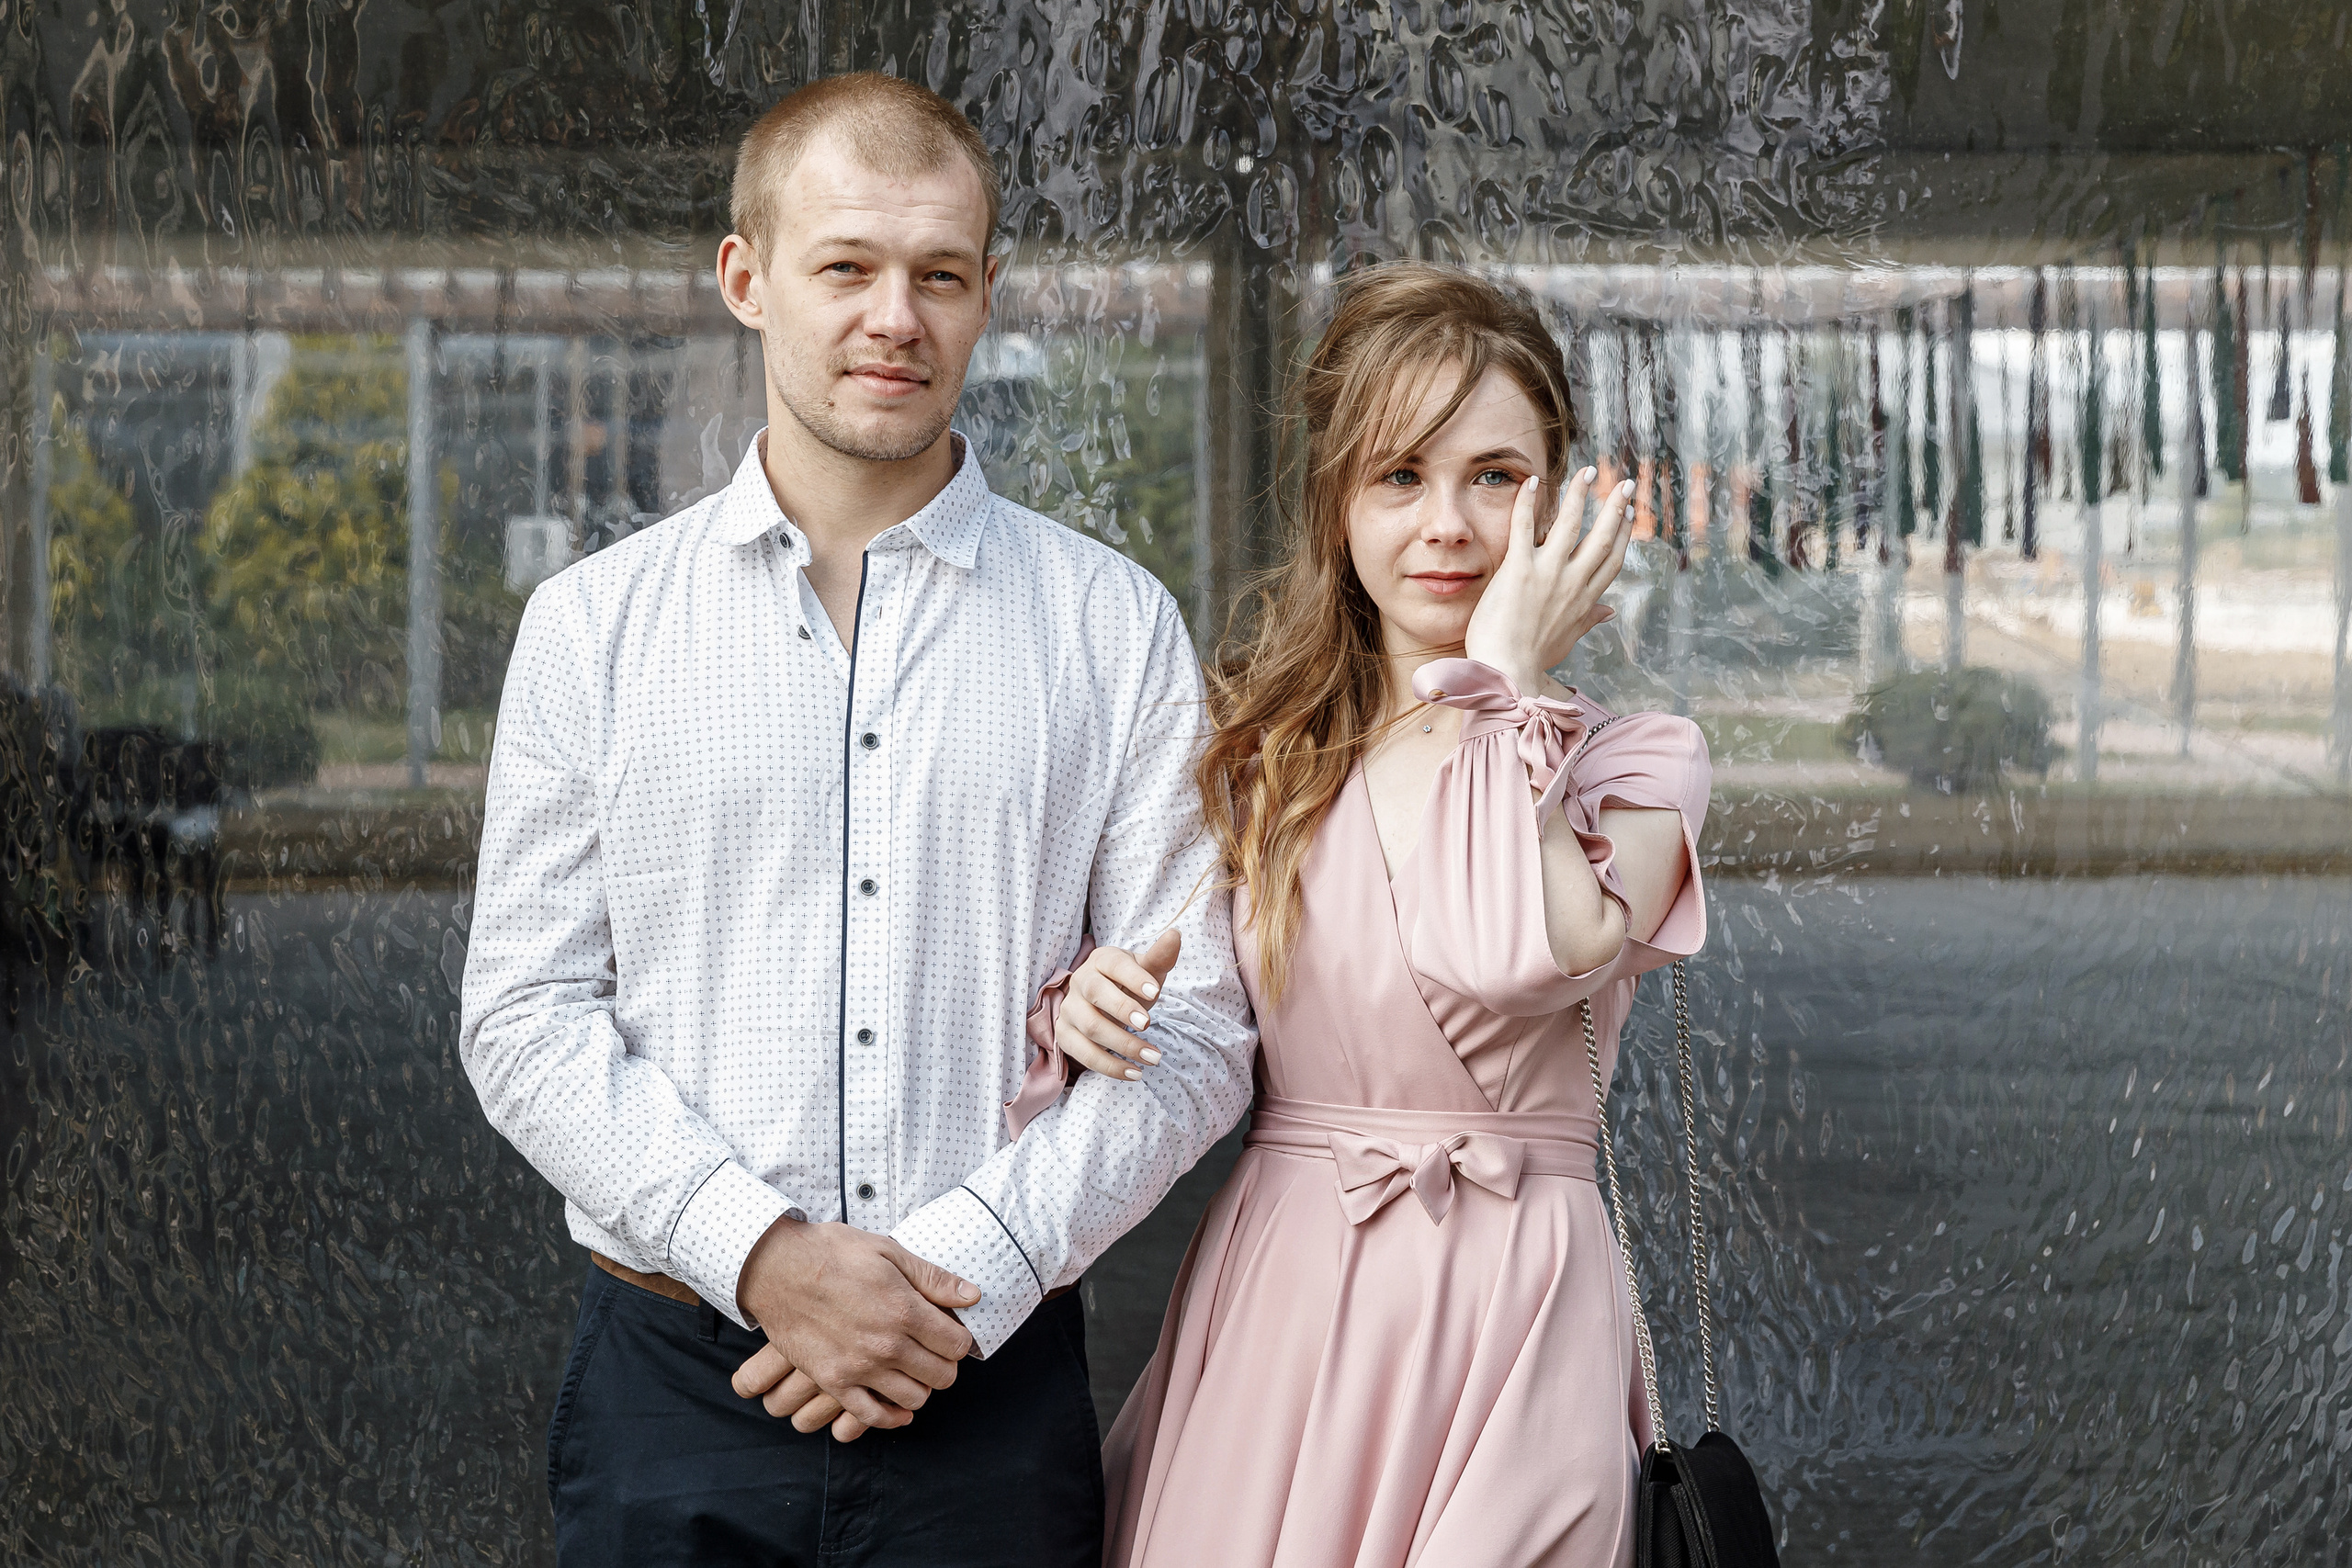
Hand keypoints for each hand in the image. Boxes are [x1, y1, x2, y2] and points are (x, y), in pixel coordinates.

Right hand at [728, 1218, 976, 1437]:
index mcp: (905, 1310)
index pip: (957, 1345)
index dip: (960, 1338)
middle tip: (934, 1350)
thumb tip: (973, 1295)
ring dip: (920, 1386)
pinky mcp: (833, 1381)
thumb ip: (933, 1278)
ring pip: (913, 1399)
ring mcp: (859, 1367)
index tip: (950, 1331)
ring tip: (912, 1369)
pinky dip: (889, 1415)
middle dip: (945, 1363)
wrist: (776, 1267)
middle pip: (942, 1376)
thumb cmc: (832, 1252)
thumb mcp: (889, 1251)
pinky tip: (896, 1404)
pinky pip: (871, 1416)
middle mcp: (886, 1344)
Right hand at [1051, 929, 1180, 1081]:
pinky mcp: (1065, 1035)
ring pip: (1090, 1027)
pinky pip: (1084, 1054)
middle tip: (1148, 1025)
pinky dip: (1110, 1066)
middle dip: (1122, 1009)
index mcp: (1101, 960)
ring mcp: (1069, 1009)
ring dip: (1123, 1044)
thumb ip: (1160, 957)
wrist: (1105, 1005)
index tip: (1155, 992)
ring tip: (1154, 1058)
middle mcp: (1080, 981)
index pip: (1114, 964)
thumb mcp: (1147, 971)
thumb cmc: (1130, 985)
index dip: (1133, 977)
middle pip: (1096, 992)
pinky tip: (1135, 1073)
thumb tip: (1175, 935)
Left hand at [1462, 467, 1633, 693]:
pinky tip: (1532, 481)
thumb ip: (1588, 620)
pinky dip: (1527, 501)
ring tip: (1587, 471)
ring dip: (1581, 494)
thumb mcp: (1567, 640)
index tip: (1628, 514)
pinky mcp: (1518, 570)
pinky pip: (1524, 526)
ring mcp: (1547, 573)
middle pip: (1601, 537)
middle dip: (1615, 507)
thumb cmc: (1531, 660)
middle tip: (1625, 483)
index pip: (1612, 560)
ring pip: (1570, 524)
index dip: (1623, 534)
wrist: (1507, 671)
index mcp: (1585, 600)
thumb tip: (1608, 612)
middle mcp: (1572, 582)